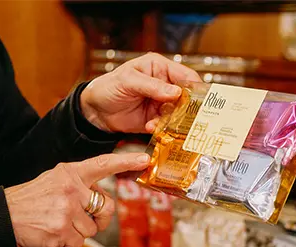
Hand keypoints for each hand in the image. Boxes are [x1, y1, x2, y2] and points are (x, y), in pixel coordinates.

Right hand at [4, 153, 149, 246]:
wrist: (3, 215)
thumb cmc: (33, 200)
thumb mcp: (55, 181)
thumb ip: (79, 187)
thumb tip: (102, 204)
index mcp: (70, 173)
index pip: (103, 164)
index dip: (126, 161)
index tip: (145, 159)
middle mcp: (71, 188)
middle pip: (105, 207)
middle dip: (101, 219)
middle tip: (86, 220)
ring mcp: (66, 210)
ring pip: (91, 230)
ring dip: (77, 233)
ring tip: (57, 225)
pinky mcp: (61, 230)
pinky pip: (77, 243)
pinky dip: (66, 244)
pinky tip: (51, 234)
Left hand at [80, 52, 201, 133]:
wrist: (95, 111)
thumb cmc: (108, 87)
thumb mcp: (128, 80)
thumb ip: (152, 86)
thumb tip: (176, 93)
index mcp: (160, 68)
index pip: (186, 76)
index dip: (195, 87)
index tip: (200, 100)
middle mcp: (165, 86)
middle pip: (187, 98)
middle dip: (186, 108)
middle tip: (184, 116)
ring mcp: (162, 104)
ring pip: (179, 114)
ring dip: (173, 120)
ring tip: (159, 121)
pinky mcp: (157, 120)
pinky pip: (168, 126)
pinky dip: (162, 128)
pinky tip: (151, 127)